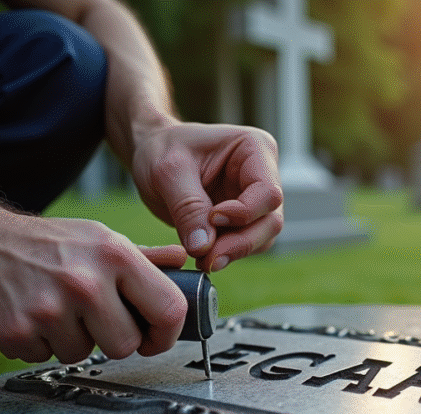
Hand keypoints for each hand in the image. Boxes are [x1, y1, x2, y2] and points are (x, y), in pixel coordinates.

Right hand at [0, 212, 187, 363]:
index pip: (168, 309)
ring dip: (73, 341)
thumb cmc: (48, 244)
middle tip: (94, 320)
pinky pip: (47, 357)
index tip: (154, 338)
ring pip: (84, 355)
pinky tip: (32, 316)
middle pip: (126, 345)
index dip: (166, 334)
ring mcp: (50, 308)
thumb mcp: (100, 239)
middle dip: (113, 340)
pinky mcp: (18, 331)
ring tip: (57, 310)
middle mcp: (86, 281)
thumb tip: (183, 261)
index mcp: (116, 256)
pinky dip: (42, 344)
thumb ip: (145, 258)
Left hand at [131, 121, 283, 271]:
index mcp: (255, 148)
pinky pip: (245, 245)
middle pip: (271, 221)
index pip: (267, 192)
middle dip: (241, 242)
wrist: (149, 156)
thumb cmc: (160, 150)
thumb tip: (204, 248)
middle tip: (208, 258)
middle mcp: (264, 174)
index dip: (245, 213)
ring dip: (233, 252)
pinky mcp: (243, 221)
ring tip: (201, 258)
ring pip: (262, 239)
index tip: (213, 219)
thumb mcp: (168, 172)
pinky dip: (226, 254)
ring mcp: (256, 200)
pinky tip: (202, 254)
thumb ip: (188, 207)